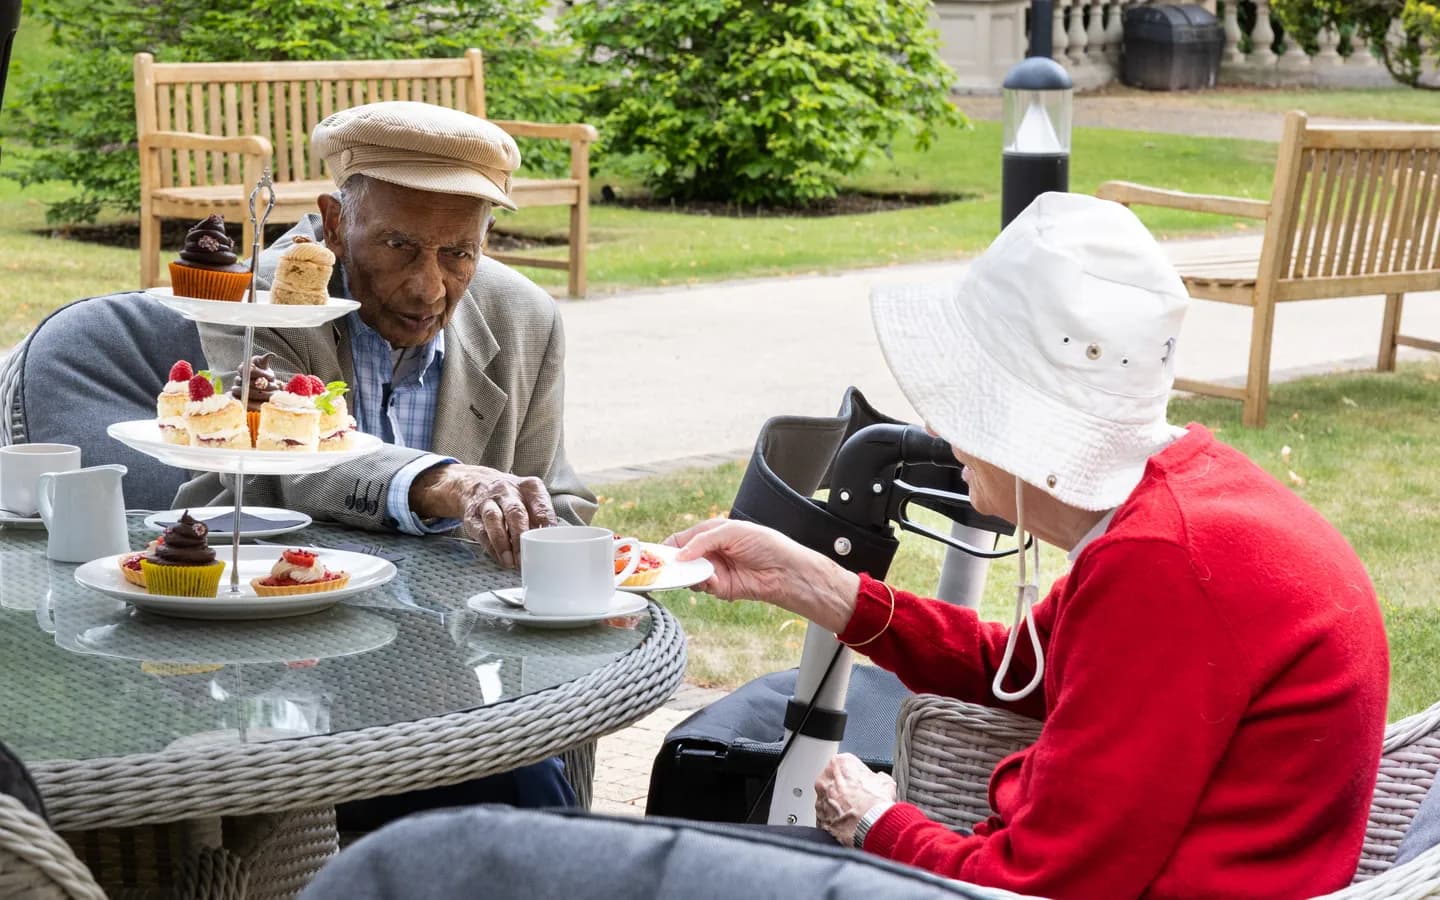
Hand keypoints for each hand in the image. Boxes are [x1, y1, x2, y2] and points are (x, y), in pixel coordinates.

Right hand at [410, 464, 556, 567]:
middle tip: (526, 557)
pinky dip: (491, 547)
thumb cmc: (512, 497)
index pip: (541, 506)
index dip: (545, 525)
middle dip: (521, 537)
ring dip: (503, 543)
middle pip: (515, 513)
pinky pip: (481, 532)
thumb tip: (552, 544)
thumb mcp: (530, 498)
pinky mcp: (472, 515)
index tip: (548, 542)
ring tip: (510, 562)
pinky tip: (499, 558)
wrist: (476, 484)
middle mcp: (508, 491)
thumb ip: (541, 517)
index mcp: (529, 487)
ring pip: (494, 520)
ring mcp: (488, 501)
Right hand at [665, 519, 859, 632]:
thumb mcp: (731, 531)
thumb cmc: (764, 543)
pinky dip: (703, 584)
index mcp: (709, 534)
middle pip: (679, 560)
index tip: (654, 555)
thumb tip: (679, 555)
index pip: (679, 540)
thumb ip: (703, 541)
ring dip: (688, 574)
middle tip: (664, 568)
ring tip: (697, 571)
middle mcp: (708, 553)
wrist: (784, 570)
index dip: (666, 547)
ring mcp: (713, 571)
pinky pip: (702, 587)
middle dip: (672, 564)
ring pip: (687, 576)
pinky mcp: (720, 589)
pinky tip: (712, 579)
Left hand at [814, 753, 896, 846]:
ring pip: (828, 800)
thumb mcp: (886, 783)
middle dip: (844, 789)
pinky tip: (848, 823)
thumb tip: (880, 779)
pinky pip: (826, 817)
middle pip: (834, 781)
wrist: (870, 828)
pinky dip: (835, 820)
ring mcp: (820, 800)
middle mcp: (825, 780)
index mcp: (839, 764)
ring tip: (855, 813)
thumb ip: (878, 777)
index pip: (846, 765)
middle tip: (859, 798)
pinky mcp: (819, 818)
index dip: (856, 775)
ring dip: (838, 805)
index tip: (862, 782)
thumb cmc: (875, 804)